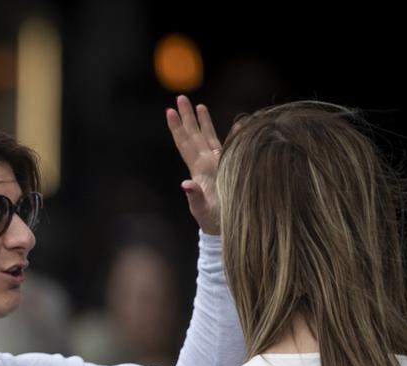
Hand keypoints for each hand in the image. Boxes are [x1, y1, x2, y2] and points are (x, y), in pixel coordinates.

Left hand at [167, 95, 221, 235]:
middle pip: (193, 135)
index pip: (185, 144)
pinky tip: (237, 123)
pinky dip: (233, 133)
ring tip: (197, 105)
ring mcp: (216, 165)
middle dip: (186, 116)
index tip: (169, 111)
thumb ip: (194, 197)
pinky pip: (228, 146)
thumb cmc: (212, 222)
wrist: (224, 229)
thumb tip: (185, 184)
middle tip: (179, 97)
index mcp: (198, 170)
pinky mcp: (229, 168)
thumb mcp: (202, 210)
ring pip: (207, 138)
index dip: (177, 128)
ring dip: (202, 121)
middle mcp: (205, 164)